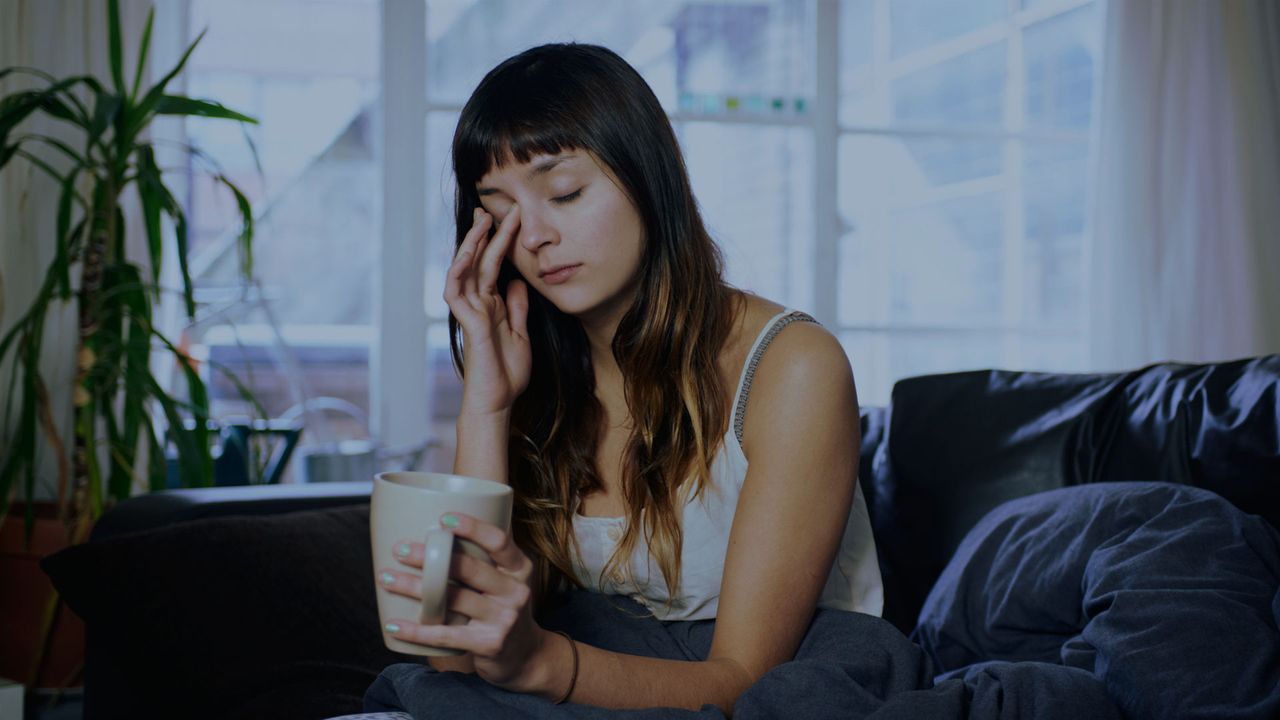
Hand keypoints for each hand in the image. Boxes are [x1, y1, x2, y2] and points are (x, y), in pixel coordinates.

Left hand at [379, 512, 552, 692]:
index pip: (499, 541)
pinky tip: (393, 625)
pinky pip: (445, 635)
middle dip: (429, 557)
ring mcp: (503, 619)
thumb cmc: (505, 607)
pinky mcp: (488, 644)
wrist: (525, 655)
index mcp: (520, 568)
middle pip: (468, 568)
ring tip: (385, 577)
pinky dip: (415, 631)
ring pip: (451, 599)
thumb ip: (489, 555)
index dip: (472, 527)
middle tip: (399, 549)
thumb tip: (454, 519)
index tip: (443, 518)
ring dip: (412, 588)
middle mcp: (516, 591)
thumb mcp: (509, 579)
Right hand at [445, 206, 530, 415]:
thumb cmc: (507, 373)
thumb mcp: (520, 333)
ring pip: (464, 270)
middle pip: (478, 262)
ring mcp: (470, 313)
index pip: (493, 266)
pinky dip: (459, 272)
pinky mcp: (468, 324)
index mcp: (491, 305)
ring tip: (482, 220)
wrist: (498, 402)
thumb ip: (517, 308)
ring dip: (471, 245)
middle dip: (485, 234)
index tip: (510, 218)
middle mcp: (478, 305)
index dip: (500, 242)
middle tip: (492, 207)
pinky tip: (466, 254)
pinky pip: (457, 293)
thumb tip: (517, 282)